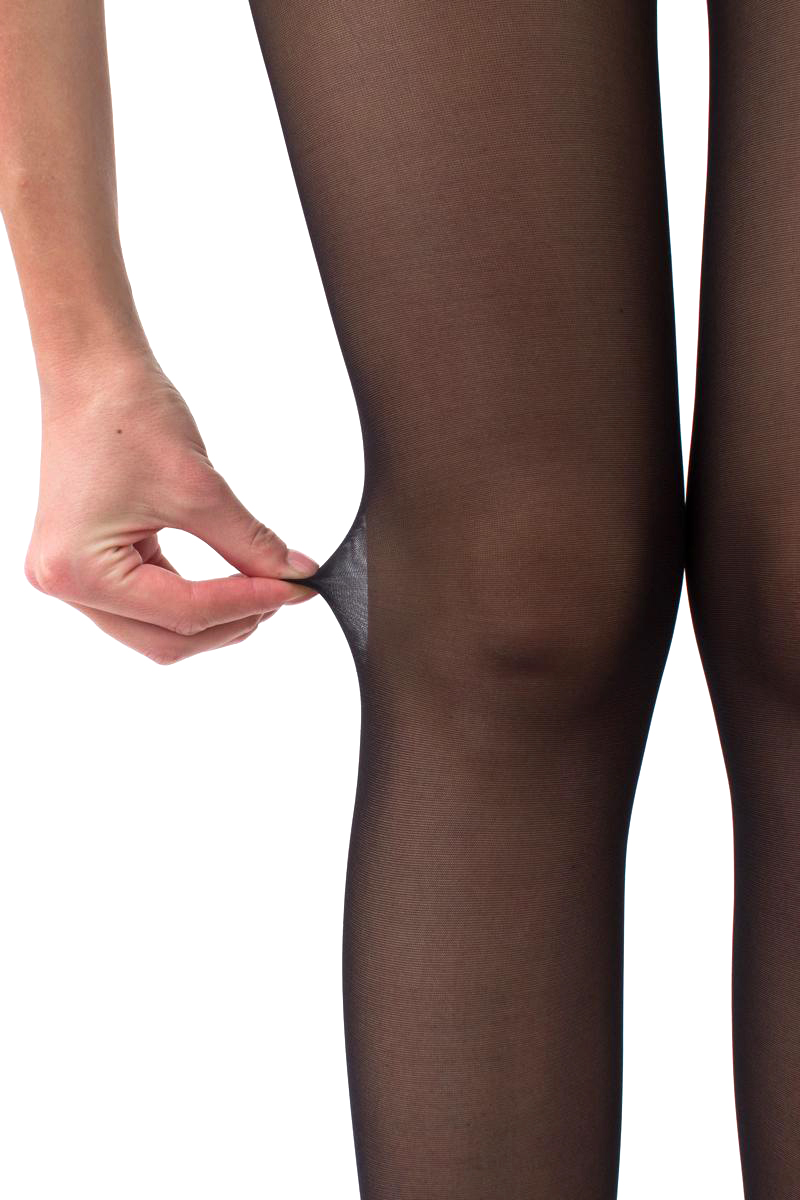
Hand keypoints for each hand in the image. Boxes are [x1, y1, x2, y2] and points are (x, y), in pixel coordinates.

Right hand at [24, 351, 318, 663]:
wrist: (93, 371)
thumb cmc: (126, 414)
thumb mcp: (200, 489)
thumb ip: (250, 543)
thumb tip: (295, 576)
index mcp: (78, 571)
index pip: (183, 613)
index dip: (248, 603)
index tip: (296, 590)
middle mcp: (66, 584)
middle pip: (167, 640)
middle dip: (231, 622)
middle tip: (283, 593)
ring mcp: (72, 578)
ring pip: (157, 631)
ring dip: (212, 618)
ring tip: (260, 589)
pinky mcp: (88, 566)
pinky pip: (147, 605)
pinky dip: (190, 601)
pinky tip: (228, 582)